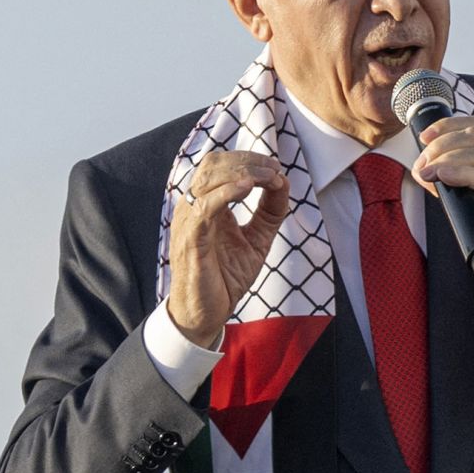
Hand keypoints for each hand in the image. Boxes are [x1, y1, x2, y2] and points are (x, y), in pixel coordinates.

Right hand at [167, 152, 288, 346]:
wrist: (207, 312)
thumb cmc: (226, 276)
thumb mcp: (257, 238)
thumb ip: (270, 211)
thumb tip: (284, 181)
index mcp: (207, 204)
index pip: (222, 165)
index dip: (250, 160)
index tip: (277, 168)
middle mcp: (194, 207)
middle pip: (214, 164)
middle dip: (247, 161)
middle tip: (274, 169)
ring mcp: (189, 221)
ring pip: (208, 179)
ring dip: (241, 172)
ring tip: (267, 177)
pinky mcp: (190, 239)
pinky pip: (203, 207)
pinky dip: (225, 193)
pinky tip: (246, 189)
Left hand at [412, 117, 473, 314]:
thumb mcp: (473, 206)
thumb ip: (454, 188)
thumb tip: (427, 175)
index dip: (448, 126)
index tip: (424, 137)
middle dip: (442, 144)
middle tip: (423, 165)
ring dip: (447, 158)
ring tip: (428, 173)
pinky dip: (463, 174)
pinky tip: (444, 178)